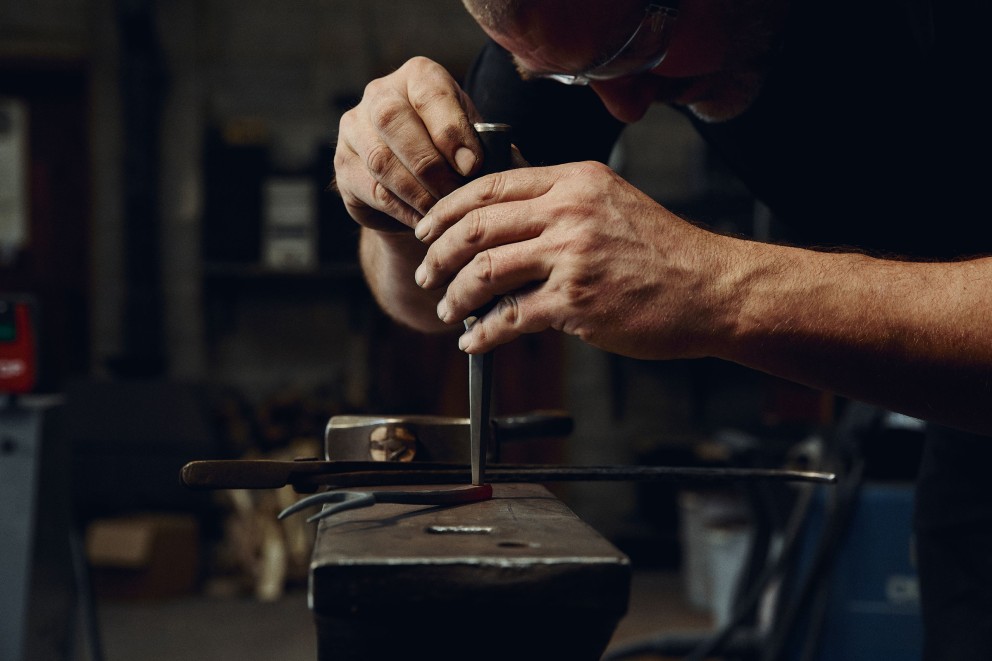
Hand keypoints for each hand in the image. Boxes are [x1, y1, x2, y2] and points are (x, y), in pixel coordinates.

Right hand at [333, 57, 484, 231]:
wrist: (418, 183)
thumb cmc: (455, 154)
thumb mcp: (476, 140)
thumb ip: (488, 147)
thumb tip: (505, 165)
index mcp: (418, 76)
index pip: (428, 92)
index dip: (450, 130)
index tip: (471, 166)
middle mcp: (380, 93)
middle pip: (393, 122)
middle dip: (430, 165)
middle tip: (456, 194)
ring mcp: (354, 129)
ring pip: (381, 161)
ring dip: (417, 192)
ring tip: (443, 211)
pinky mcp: (344, 166)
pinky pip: (373, 191)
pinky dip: (403, 210)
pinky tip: (425, 221)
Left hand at [412, 161, 738, 358]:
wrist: (711, 288)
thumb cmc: (666, 253)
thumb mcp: (614, 204)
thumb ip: (563, 203)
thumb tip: (508, 215)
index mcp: (576, 182)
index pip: (491, 186)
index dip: (448, 209)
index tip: (428, 227)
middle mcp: (570, 213)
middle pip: (477, 227)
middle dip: (439, 253)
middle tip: (427, 272)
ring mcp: (571, 258)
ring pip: (485, 271)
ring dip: (455, 295)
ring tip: (448, 309)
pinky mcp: (576, 303)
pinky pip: (509, 318)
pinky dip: (482, 333)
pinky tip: (474, 341)